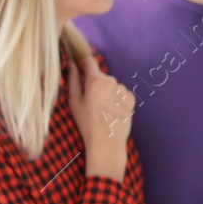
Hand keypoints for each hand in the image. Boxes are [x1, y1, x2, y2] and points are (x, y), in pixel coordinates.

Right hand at [67, 48, 133, 180]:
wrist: (107, 142)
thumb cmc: (86, 122)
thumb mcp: (74, 101)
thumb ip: (73, 79)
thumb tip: (71, 64)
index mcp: (96, 80)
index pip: (89, 61)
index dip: (83, 63)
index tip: (80, 70)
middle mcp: (112, 81)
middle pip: (100, 76)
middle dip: (94, 83)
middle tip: (89, 101)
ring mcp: (123, 89)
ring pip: (111, 85)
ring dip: (106, 91)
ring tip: (101, 109)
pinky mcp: (131, 98)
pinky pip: (120, 93)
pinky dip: (116, 99)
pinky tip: (111, 111)